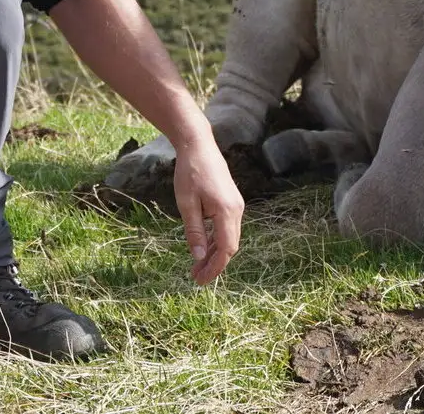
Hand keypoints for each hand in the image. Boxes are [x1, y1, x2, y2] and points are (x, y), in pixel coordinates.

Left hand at [173, 132, 244, 283]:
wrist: (198, 144)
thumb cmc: (190, 172)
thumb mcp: (186, 204)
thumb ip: (194, 231)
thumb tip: (198, 258)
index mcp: (227, 211)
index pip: (226, 249)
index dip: (215, 268)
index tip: (200, 280)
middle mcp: (237, 209)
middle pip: (230, 246)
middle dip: (214, 263)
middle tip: (196, 276)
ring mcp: (236, 204)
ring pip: (229, 237)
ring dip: (214, 252)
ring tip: (197, 266)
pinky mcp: (231, 200)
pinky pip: (227, 226)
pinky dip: (216, 239)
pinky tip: (203, 246)